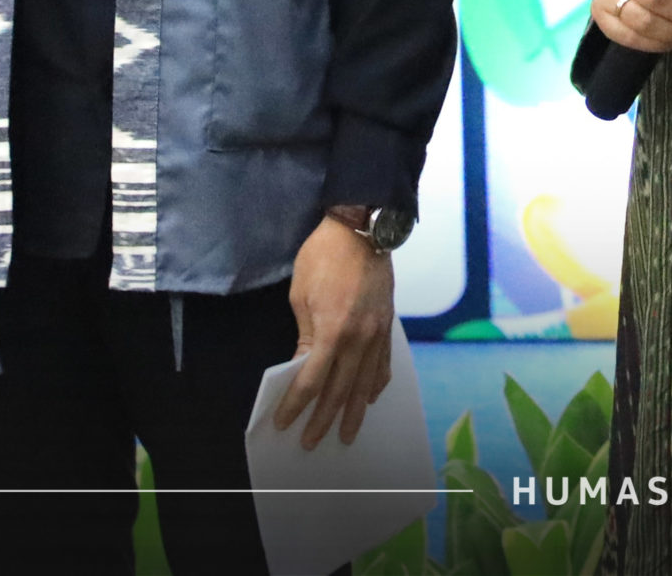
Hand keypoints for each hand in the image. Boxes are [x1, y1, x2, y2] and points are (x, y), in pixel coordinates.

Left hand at [272, 217, 394, 448]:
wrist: (361, 229)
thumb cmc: (323, 257)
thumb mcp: (301, 297)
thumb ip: (306, 337)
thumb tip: (304, 366)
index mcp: (333, 332)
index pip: (311, 380)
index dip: (296, 404)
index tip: (284, 421)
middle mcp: (359, 338)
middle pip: (340, 390)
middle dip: (324, 419)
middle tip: (312, 441)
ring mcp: (377, 332)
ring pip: (366, 382)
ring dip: (354, 411)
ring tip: (347, 433)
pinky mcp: (387, 324)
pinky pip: (384, 362)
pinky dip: (377, 383)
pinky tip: (370, 397)